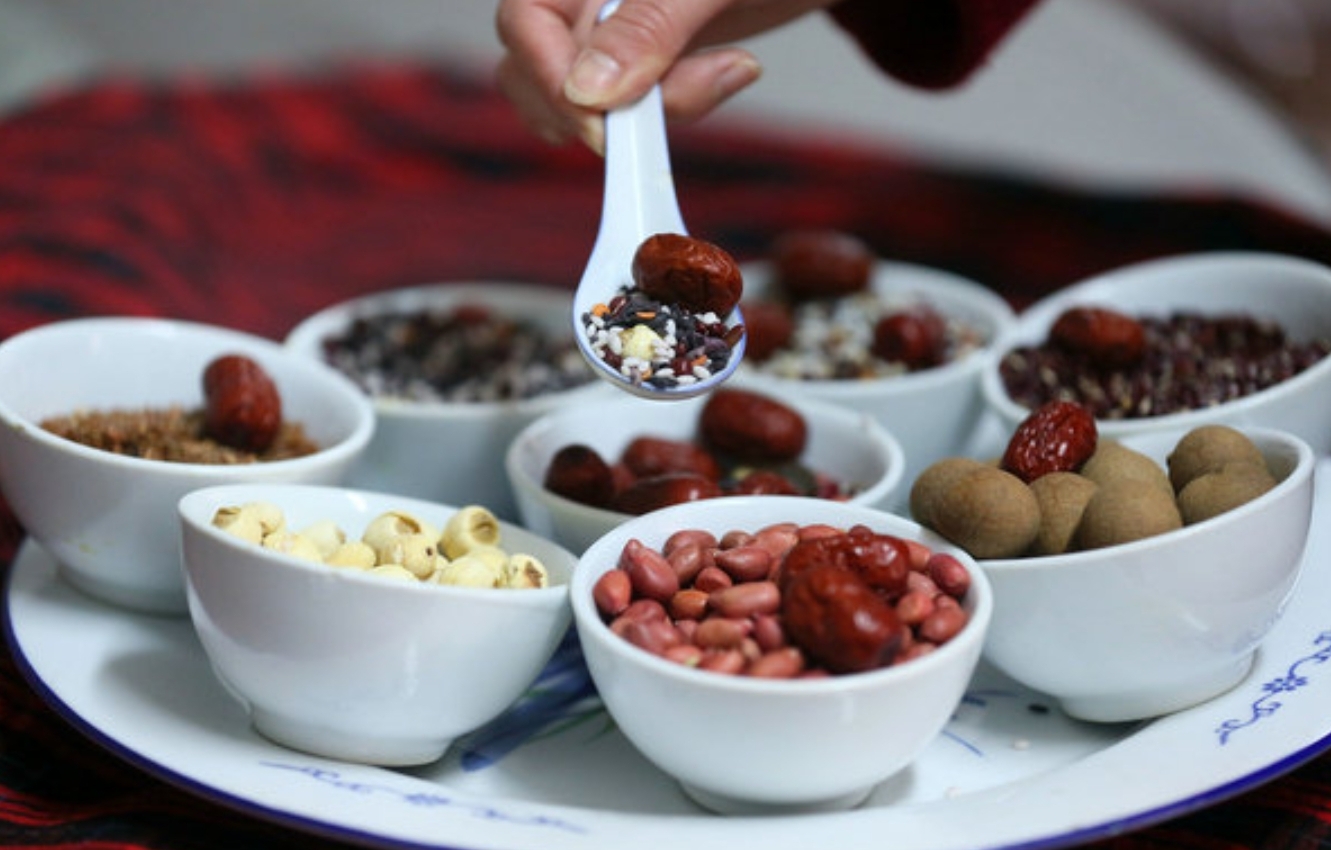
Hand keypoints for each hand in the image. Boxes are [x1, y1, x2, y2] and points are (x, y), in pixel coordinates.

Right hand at [495, 0, 835, 151]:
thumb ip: (652, 25)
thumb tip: (589, 92)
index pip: (525, 22)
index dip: (553, 81)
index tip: (605, 127)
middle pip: (542, 66)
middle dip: (609, 105)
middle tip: (693, 93)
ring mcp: (618, 19)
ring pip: (584, 95)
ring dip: (649, 112)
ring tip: (728, 72)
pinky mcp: (653, 49)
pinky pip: (633, 99)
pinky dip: (676, 104)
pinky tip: (728, 73)